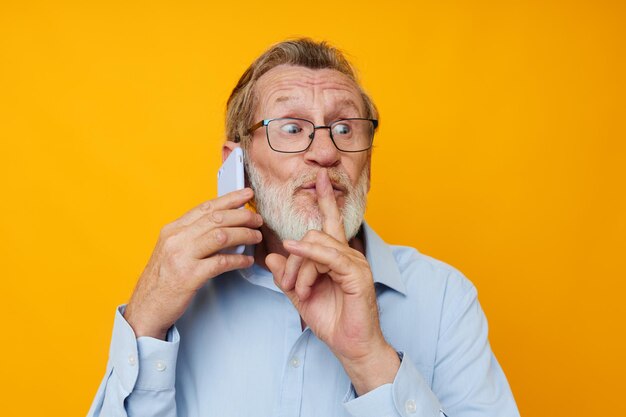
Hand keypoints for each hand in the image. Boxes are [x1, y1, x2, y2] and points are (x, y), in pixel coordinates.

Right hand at [124, 188, 262, 339]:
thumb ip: (192, 235)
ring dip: (244, 235)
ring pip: (221, 236)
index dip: (229, 199)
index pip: (205, 208)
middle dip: (242, 216)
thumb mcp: (171, 250)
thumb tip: (221, 225)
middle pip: (216, 218)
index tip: (245, 194)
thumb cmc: (162, 281)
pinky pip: (221, 262)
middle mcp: (176, 239)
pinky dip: (238, 259)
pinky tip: (247, 260)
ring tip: (256, 237)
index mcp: (172, 230)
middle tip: (257, 219)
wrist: (146, 309)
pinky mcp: (189, 276)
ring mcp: (182, 257)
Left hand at [266, 169, 398, 394]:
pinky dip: (310, 256)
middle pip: (315, 234)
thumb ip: (287, 275)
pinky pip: (329, 256)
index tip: (319, 177)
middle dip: (295, 258)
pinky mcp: (357, 274)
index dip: (324, 199)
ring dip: (301, 269)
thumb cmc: (332, 321)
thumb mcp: (301, 296)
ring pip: (317, 245)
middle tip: (289, 286)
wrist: (350, 346)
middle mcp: (348, 255)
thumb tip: (271, 256)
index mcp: (336, 257)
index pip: (329, 222)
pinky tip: (297, 255)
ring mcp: (354, 263)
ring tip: (301, 292)